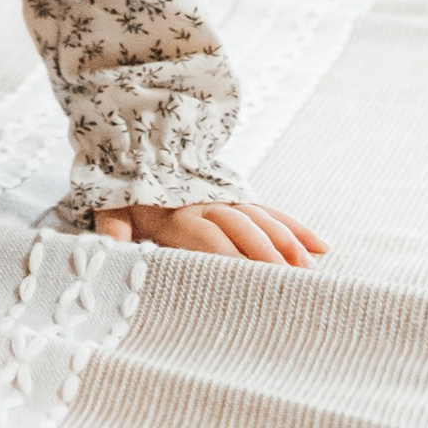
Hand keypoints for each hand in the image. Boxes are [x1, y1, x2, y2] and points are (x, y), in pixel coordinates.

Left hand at [91, 198, 325, 267]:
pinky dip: (295, 228)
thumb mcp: (108, 204)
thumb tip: (113, 247)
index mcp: (176, 214)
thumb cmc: (123, 187)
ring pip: (263, 221)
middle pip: (244, 230)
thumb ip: (112, 226)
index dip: (230, 259)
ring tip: (310, 271)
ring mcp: (225, 199)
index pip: (209, 239)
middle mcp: (207, 205)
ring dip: (288, 245)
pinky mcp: (237, 197)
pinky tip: (320, 247)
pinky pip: (270, 211)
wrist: (136, 142)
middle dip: (267, 257)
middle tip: (291, 285)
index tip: (249, 283)